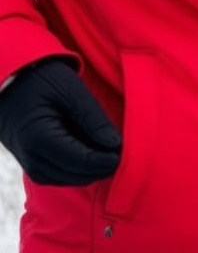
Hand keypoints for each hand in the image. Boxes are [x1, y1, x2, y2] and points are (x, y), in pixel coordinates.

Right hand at [0, 58, 120, 185]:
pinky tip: (93, 152)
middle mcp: (31, 157)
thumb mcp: (72, 92)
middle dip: (101, 168)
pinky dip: (79, 169)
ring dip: (91, 170)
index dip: (105, 161)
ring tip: (109, 151)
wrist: (10, 82)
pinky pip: (60, 175)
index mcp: (39, 138)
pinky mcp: (33, 164)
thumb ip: (94, 120)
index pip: (80, 161)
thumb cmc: (42, 81)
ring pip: (69, 179)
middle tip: (122, 152)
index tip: (124, 154)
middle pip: (76, 175)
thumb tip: (115, 145)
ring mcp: (29, 164)